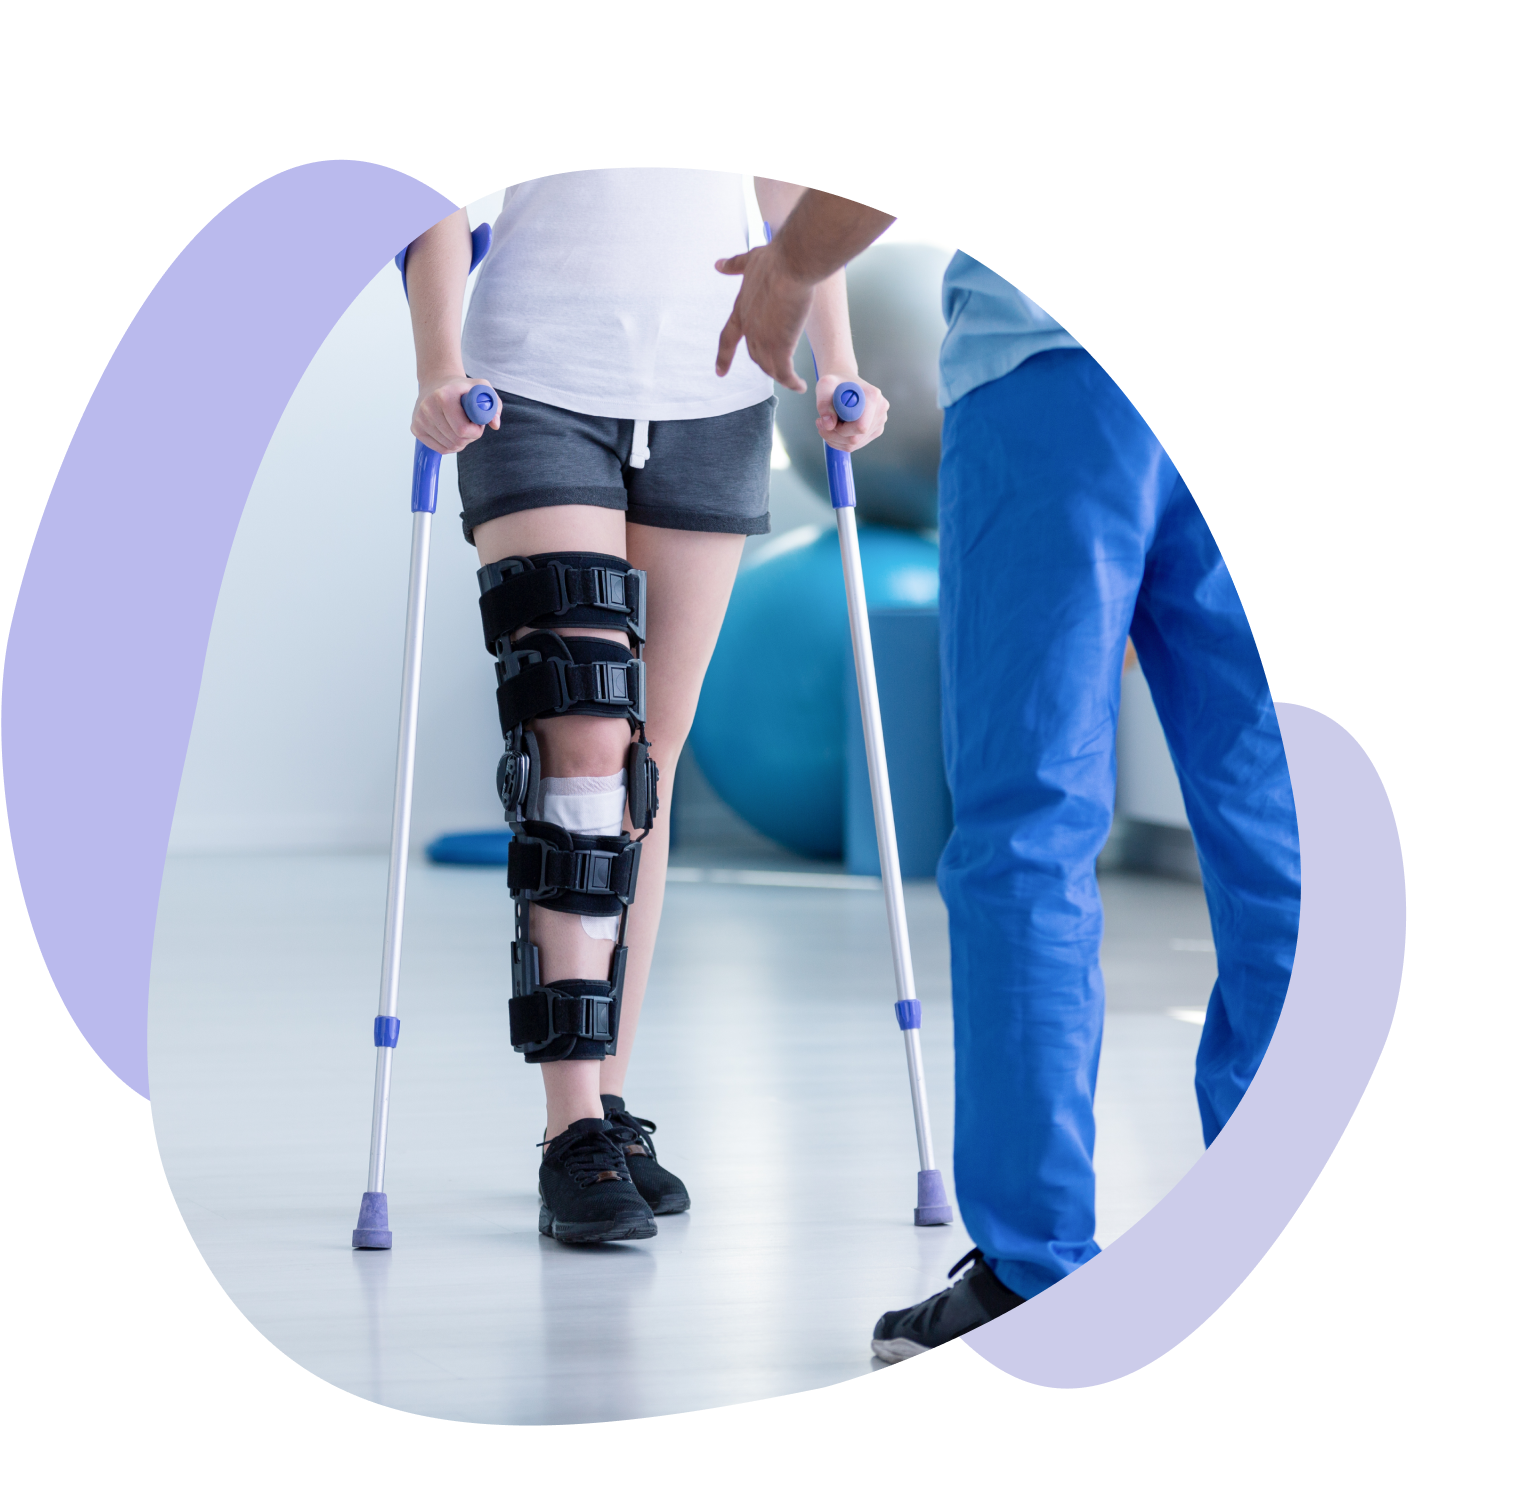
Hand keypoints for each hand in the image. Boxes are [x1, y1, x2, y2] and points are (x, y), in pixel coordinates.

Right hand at [411, 374, 500, 454]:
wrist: (436, 383)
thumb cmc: (462, 388)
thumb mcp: (482, 388)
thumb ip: (494, 405)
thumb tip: (495, 424)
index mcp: (443, 396)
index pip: (463, 430)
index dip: (476, 430)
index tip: (477, 422)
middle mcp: (427, 407)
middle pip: (457, 440)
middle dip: (469, 436)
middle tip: (469, 424)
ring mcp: (419, 419)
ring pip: (449, 447)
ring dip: (460, 441)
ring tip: (459, 425)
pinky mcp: (415, 429)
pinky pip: (440, 449)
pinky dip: (450, 445)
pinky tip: (451, 431)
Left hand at [714, 244, 813, 389]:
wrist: (792, 264)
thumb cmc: (776, 259)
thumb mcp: (750, 261)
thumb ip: (735, 266)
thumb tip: (718, 265)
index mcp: (741, 310)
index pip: (728, 338)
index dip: (724, 356)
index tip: (720, 372)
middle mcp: (750, 328)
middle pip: (755, 356)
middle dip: (765, 365)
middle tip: (778, 372)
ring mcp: (763, 339)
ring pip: (769, 367)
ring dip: (780, 376)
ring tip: (792, 381)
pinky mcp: (780, 346)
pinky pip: (784, 374)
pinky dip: (791, 383)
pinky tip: (800, 386)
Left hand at [816, 372, 887, 452]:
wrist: (845, 384)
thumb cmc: (835, 383)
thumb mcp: (824, 385)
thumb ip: (823, 403)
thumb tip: (829, 425)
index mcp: (872, 397)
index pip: (860, 427)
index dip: (840, 429)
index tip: (828, 419)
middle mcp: (880, 410)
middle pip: (856, 439)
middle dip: (834, 435)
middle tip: (821, 424)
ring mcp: (880, 422)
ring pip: (854, 444)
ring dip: (835, 439)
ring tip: (826, 424)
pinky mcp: (875, 431)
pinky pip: (856, 445)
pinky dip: (840, 441)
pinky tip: (834, 428)